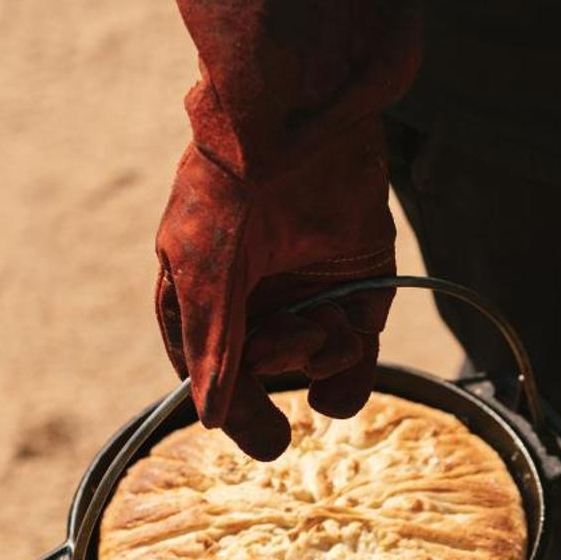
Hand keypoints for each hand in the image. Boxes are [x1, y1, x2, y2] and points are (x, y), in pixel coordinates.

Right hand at [155, 0, 418, 459]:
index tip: (269, 439)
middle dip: (285, 367)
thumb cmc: (233, 187)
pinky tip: (347, 324)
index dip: (238, 409)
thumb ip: (212, 346)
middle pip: (271, 381)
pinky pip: (358, 352)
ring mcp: (306, 297)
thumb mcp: (207, 270)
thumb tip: (207, 420)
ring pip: (318, 370)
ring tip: (324, 322)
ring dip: (323, 359)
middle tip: (295, 335)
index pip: (215, 380)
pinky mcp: (357, 287)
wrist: (301, 119)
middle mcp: (255, 306)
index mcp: (202, 302)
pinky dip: (356, 354)